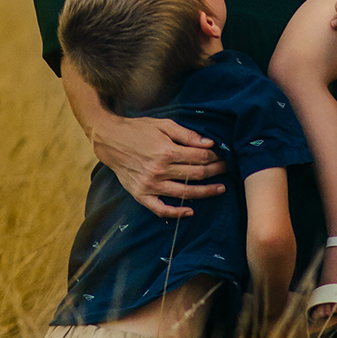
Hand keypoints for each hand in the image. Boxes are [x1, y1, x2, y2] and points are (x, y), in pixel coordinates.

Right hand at [91, 113, 226, 219]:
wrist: (111, 140)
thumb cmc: (138, 130)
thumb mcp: (163, 124)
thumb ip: (186, 135)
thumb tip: (209, 143)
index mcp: (166, 151)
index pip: (198, 157)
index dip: (214, 157)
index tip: (222, 156)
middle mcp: (159, 170)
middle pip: (195, 174)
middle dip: (214, 171)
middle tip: (226, 169)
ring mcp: (150, 185)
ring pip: (184, 193)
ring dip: (205, 192)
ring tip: (220, 189)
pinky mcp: (141, 195)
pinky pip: (161, 209)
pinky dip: (176, 213)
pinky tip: (190, 211)